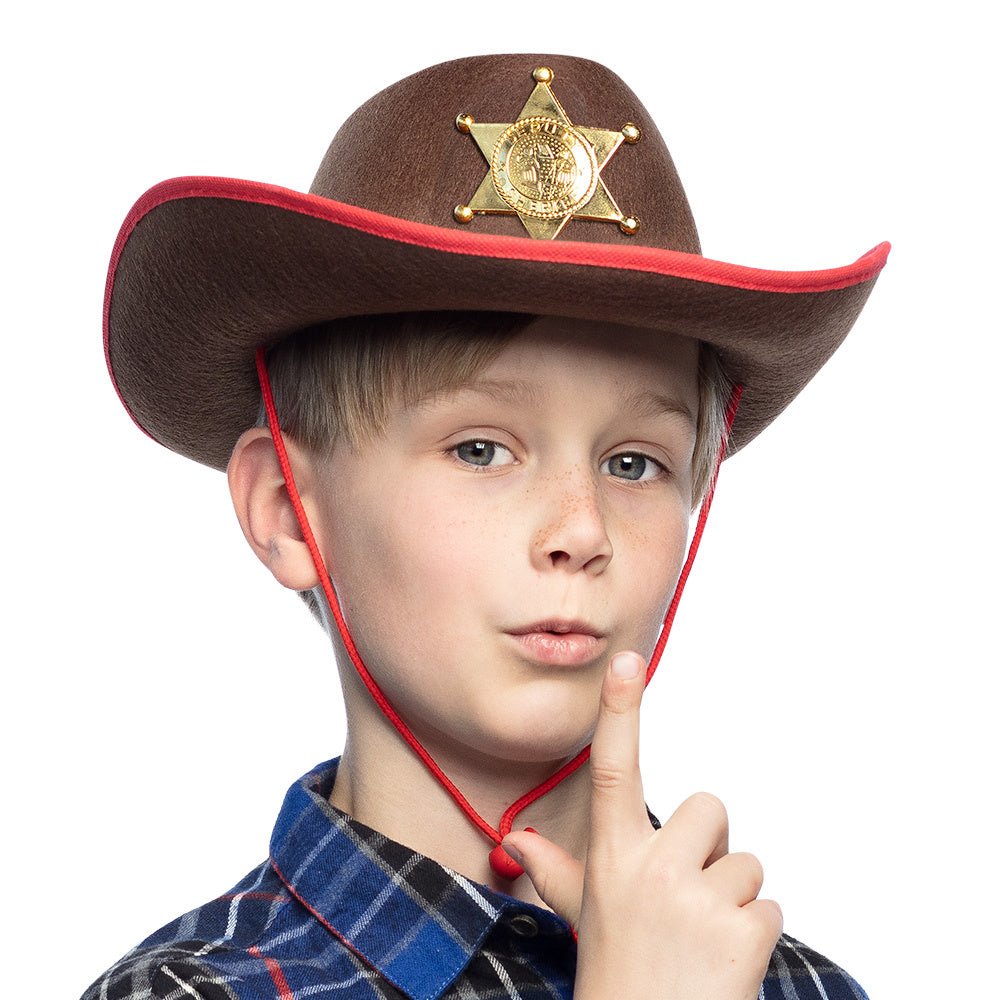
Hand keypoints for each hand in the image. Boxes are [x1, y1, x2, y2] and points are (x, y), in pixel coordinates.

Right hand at [503, 651, 781, 999]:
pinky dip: (754, 935)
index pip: (613, 770)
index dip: (620, 711)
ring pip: (747, 862)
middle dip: (710, 845)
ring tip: (701, 940)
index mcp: (612, 857)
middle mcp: (652, 870)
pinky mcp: (742, 932)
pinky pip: (770, 906)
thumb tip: (514, 842)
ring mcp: (697, 900)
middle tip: (687, 895)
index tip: (627, 660)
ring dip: (733, 898)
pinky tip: (724, 963)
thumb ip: (552, 870)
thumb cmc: (618, 975)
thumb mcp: (582, 916)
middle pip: (710, 809)